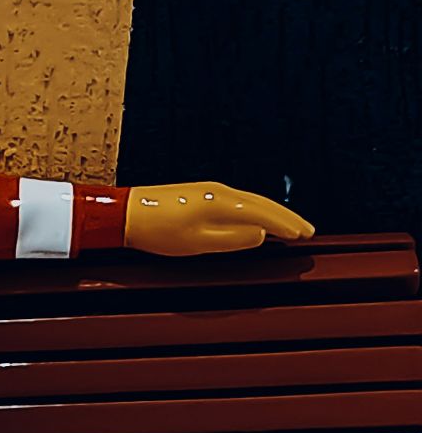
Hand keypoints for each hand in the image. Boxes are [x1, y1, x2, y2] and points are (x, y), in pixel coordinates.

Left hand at [123, 182, 314, 256]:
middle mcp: (219, 191)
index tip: (304, 235)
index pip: (264, 214)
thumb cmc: (158, 231)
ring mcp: (209, 189)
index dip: (286, 226)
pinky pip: (237, 200)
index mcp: (221, 203)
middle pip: (262, 204)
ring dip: (273, 212)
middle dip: (287, 217)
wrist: (125, 213)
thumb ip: (233, 240)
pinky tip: (257, 218)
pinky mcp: (199, 192)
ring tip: (290, 225)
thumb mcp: (198, 243)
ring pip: (250, 200)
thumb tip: (261, 235)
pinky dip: (254, 209)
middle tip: (307, 230)